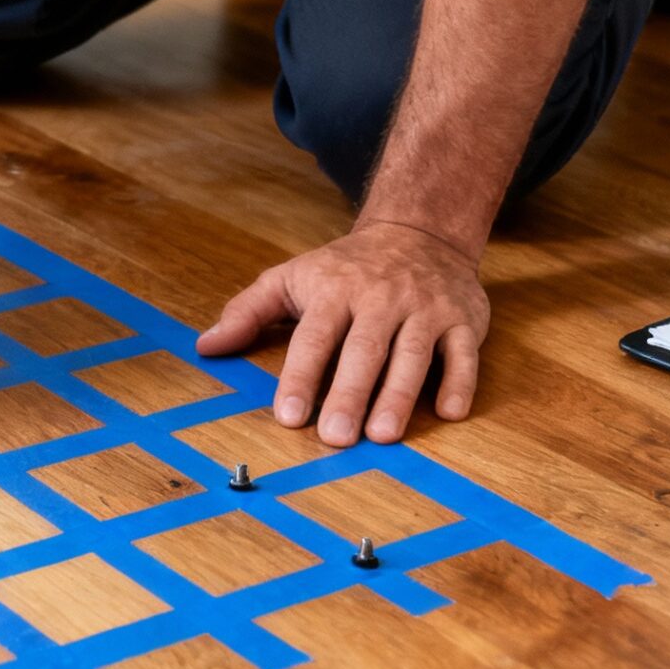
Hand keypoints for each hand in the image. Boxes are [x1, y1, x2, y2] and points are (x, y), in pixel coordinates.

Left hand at [195, 222, 490, 445]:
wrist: (420, 231)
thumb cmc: (346, 267)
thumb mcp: (292, 278)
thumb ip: (249, 312)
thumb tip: (206, 347)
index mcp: (335, 290)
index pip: (315, 337)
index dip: (302, 376)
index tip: (290, 415)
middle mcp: (381, 298)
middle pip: (365, 350)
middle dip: (350, 394)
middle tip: (336, 437)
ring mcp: (425, 309)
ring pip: (413, 354)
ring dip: (399, 395)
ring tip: (382, 434)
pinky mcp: (463, 320)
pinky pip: (463, 353)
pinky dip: (459, 382)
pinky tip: (448, 412)